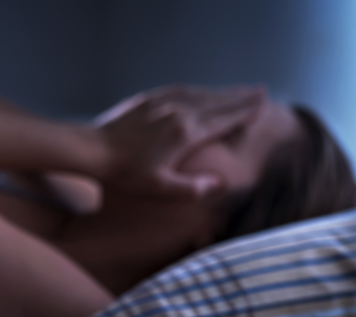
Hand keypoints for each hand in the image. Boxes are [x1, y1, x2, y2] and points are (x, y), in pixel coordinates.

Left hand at [95, 85, 265, 197]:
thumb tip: (219, 185)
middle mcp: (179, 112)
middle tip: (261, 91)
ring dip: (222, 91)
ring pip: (201, 93)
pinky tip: (202, 90)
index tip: (263, 105)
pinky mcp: (148, 99)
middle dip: (240, 97)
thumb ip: (191, 188)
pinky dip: (198, 89)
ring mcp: (163, 102)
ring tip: (240, 89)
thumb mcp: (159, 188)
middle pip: (218, 102)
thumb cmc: (125, 174)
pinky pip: (181, 90)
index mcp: (186, 134)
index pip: (224, 120)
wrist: (92, 150)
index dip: (245, 113)